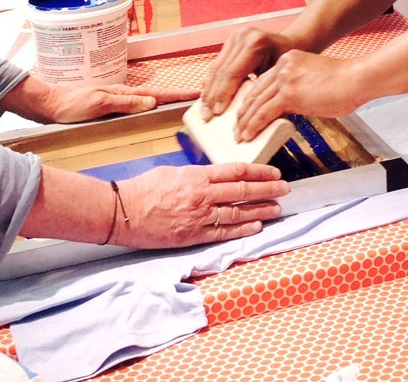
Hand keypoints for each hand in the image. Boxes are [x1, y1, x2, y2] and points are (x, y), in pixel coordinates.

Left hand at [2, 75, 196, 123]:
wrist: (49, 105)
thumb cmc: (72, 105)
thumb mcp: (99, 105)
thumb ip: (125, 104)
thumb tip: (152, 103)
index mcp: (124, 93)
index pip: (156, 94)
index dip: (176, 94)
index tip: (196, 93)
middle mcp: (123, 95)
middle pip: (155, 95)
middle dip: (175, 96)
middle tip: (195, 98)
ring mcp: (116, 100)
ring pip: (146, 100)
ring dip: (163, 100)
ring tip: (179, 104)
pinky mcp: (109, 107)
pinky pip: (135, 106)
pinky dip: (148, 106)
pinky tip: (149, 110)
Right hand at [115, 162, 288, 248]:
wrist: (122, 211)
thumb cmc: (144, 188)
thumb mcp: (174, 172)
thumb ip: (197, 174)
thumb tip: (214, 176)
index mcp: (198, 176)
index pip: (237, 172)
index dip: (260, 172)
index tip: (275, 173)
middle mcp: (203, 195)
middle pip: (243, 192)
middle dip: (268, 190)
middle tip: (285, 189)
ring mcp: (198, 217)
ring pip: (237, 213)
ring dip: (261, 211)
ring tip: (277, 209)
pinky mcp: (191, 236)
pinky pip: (222, 232)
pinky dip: (242, 229)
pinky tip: (256, 227)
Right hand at [200, 26, 295, 116]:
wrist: (290, 43)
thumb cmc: (287, 64)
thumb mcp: (276, 76)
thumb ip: (259, 90)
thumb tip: (244, 115)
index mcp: (256, 44)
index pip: (232, 73)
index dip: (222, 94)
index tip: (217, 113)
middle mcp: (242, 37)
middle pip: (221, 71)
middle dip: (212, 96)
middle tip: (206, 115)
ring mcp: (234, 37)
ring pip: (215, 68)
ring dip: (208, 91)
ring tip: (203, 110)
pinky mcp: (229, 40)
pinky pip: (217, 64)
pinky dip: (210, 82)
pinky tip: (206, 96)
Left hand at [234, 51, 367, 140]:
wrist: (356, 79)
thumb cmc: (344, 82)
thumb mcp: (315, 79)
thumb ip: (298, 89)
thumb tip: (290, 108)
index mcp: (289, 59)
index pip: (262, 82)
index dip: (251, 100)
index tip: (245, 112)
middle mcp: (282, 66)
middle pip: (254, 92)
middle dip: (243, 112)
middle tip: (237, 127)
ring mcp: (284, 79)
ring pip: (255, 104)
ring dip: (244, 122)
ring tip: (240, 136)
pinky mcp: (288, 94)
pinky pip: (263, 113)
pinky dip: (252, 126)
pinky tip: (248, 136)